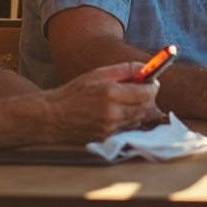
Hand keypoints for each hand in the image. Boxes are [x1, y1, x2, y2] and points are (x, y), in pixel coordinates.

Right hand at [44, 62, 165, 142]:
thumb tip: (145, 67)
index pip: (146, 93)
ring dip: (140, 109)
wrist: (54, 115)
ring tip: (129, 100)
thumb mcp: (99, 73)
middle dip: (148, 98)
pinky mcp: (107, 138)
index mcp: (111, 94)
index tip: (152, 82)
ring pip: (138, 119)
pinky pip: (127, 128)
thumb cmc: (75, 91)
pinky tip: (120, 112)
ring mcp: (110, 128)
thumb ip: (124, 70)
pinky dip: (129, 120)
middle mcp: (113, 113)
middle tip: (143, 89)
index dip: (153, 86)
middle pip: (145, 107)